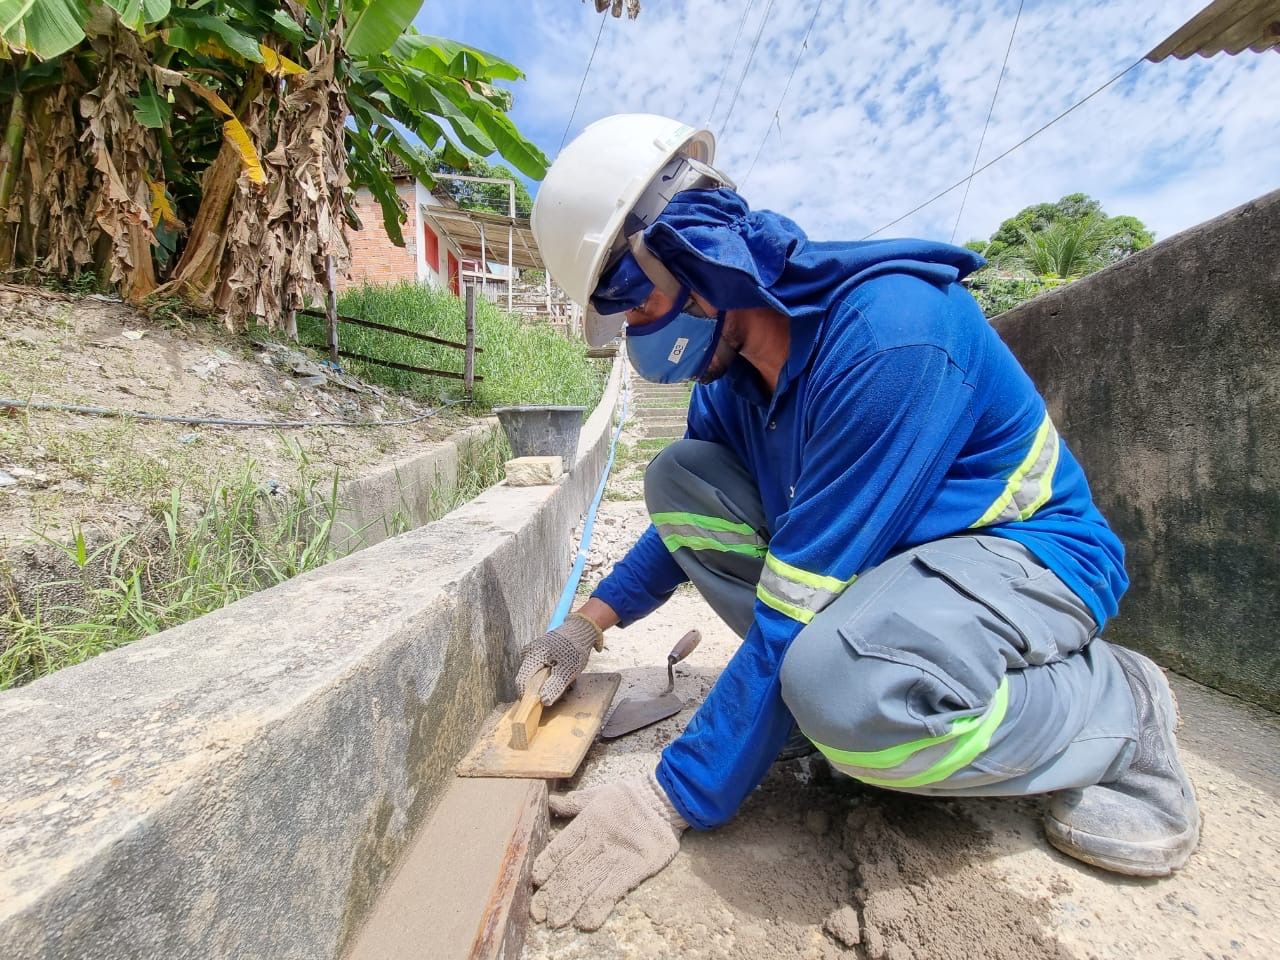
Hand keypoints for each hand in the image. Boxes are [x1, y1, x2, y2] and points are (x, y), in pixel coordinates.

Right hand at [515, 613, 603, 705]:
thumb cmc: (575, 647)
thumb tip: (543, 701)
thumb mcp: (568, 670)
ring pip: (536, 676)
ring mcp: (532, 653)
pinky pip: (541, 670)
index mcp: (531, 656)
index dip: (529, 696)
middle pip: (529, 680)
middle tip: (562, 691)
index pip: (522, 681)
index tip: (541, 705)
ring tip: (566, 681)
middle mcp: (528, 653)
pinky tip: (563, 674)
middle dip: (544, 689)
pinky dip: (551, 675)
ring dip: (549, 683)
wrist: (581, 629)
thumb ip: (554, 686)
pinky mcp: (539, 654)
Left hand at [531, 772, 686, 930]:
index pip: (560, 847)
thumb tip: (551, 801)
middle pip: (569, 870)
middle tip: (539, 913)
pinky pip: (612, 891)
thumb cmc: (629, 798)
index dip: (546, 865)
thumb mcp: (599, 793)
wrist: (664, 800)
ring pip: (587, 884)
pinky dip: (598, 907)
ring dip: (569, 904)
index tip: (536, 882)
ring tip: (556, 922)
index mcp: (588, 822)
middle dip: (552, 894)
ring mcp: (617, 855)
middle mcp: (598, 840)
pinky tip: (586, 922)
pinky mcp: (635, 868)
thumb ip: (575, 802)